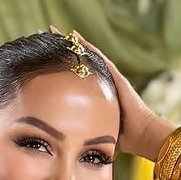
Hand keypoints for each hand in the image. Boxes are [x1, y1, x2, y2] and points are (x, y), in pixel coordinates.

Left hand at [50, 26, 174, 160]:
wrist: (142, 136)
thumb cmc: (122, 140)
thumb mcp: (92, 135)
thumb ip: (79, 137)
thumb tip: (59, 149)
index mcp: (93, 97)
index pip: (70, 79)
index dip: (56, 68)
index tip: (38, 60)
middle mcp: (100, 84)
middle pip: (75, 63)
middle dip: (58, 51)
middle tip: (40, 37)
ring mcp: (108, 78)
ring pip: (85, 56)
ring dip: (69, 44)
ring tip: (52, 30)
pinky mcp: (114, 76)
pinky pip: (97, 57)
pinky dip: (85, 46)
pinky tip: (73, 35)